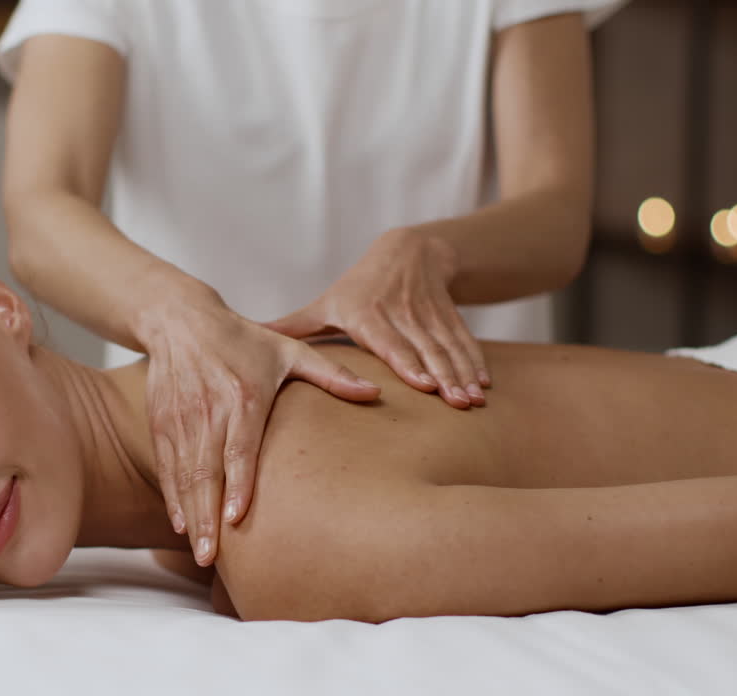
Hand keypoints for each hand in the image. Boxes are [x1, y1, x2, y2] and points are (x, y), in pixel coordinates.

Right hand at [140, 297, 380, 565]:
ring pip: (183, 475)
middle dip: (208, 516)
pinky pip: (166, 466)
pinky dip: (172, 495)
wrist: (180, 320)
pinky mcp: (162, 423)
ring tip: (200, 549)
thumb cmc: (241, 339)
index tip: (237, 518)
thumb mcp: (288, 350)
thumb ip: (331, 373)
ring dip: (190, 514)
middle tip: (212, 555)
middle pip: (206, 471)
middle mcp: (209, 411)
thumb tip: (374, 393)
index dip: (236, 484)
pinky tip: (180, 522)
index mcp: (243, 397)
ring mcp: (182, 420)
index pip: (238, 447)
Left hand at [265, 230, 489, 409]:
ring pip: (447, 346)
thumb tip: (250, 338)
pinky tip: (485, 385)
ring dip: (462, 374)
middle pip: (424, 348)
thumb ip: (294, 327)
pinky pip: (464, 340)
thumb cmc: (357, 287)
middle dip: (443, 376)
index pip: (390, 340)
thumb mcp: (326, 304)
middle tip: (458, 404)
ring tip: (474, 401)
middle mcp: (400, 312)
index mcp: (367, 313)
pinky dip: (475, 362)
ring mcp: (428, 313)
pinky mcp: (449, 316)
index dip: (407, 362)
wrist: (407, 251)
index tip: (422, 385)